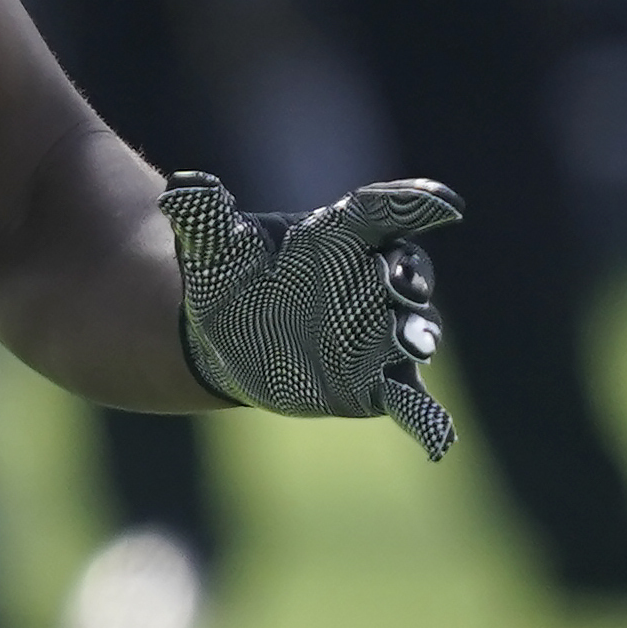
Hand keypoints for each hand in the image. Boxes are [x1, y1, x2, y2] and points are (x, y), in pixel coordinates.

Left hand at [162, 171, 460, 460]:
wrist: (223, 332)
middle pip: (407, 272)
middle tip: (397, 278)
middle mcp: (374, 279)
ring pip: (415, 330)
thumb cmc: (230, 273)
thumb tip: (181, 188)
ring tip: (409, 338)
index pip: (382, 212)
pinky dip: (429, 420)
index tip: (445, 203)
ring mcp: (382, 333)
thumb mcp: (215, 244)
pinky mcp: (378, 383)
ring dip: (415, 334)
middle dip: (407, 276)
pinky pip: (412, 402)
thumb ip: (206, 215)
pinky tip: (438, 440)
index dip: (414, 203)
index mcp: (343, 235)